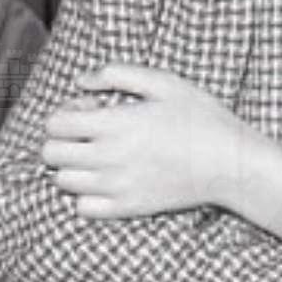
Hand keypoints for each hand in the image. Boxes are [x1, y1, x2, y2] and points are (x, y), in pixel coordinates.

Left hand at [42, 62, 253, 218]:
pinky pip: (82, 207)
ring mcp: (116, 186)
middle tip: (88, 133)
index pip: (55, 124)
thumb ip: (119, 74)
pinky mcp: (127, 208)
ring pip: (62, 181)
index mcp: (116, 123)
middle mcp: (109, 157)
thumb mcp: (166, 82)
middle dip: (61, 139)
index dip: (65, 113)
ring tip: (99, 155)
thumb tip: (81, 81)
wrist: (230, 164)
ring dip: (73, 165)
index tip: (88, 110)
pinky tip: (107, 180)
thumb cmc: (202, 117)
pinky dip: (86, 194)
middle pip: (51, 153)